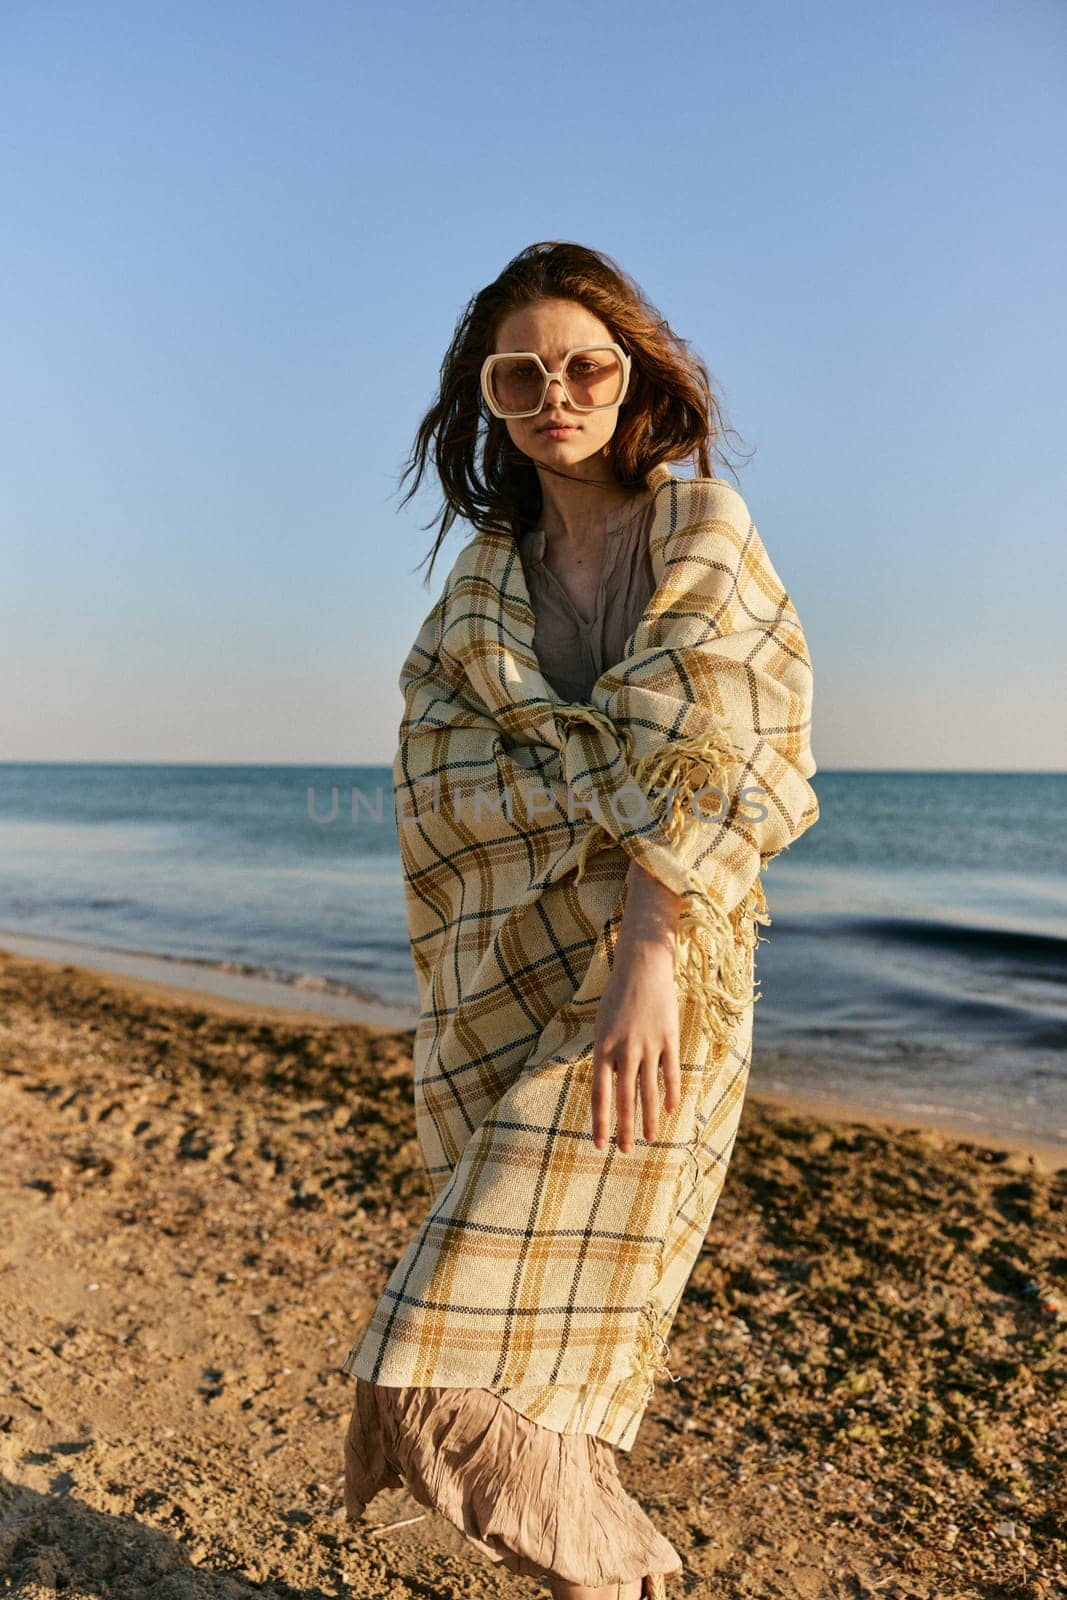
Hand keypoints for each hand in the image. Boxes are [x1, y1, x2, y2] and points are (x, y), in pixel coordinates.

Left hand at [592, 935, 680, 1153]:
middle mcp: (625, 1050)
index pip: (600, 1095)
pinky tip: (668, 1111)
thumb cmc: (617, 996)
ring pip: (649, 1091)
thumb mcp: (602, 1025)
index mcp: (602, 1048)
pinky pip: (670, 1073)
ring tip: (649, 1138)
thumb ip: (605, 1056)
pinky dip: (670, 1093)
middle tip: (624, 1152)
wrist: (642, 966)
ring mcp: (649, 1045)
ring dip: (648, 1118)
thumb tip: (608, 1088)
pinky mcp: (669, 1039)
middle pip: (625, 1099)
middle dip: (623, 1128)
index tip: (599, 1145)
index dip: (600, 1122)